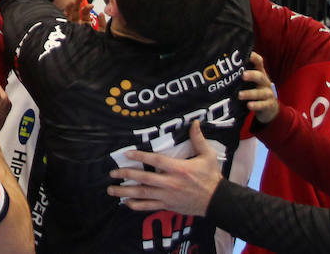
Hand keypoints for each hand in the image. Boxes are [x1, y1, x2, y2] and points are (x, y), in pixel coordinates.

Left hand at [106, 121, 221, 216]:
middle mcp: (171, 183)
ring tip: (111, 190)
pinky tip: (126, 203)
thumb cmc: (211, 177)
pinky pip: (150, 206)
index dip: (140, 157)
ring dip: (126, 192)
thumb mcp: (207, 156)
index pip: (155, 161)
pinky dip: (137, 205)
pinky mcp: (169, 206)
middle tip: (112, 173)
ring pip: (143, 194)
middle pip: (144, 179)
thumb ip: (198, 139)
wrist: (218, 201)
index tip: (126, 154)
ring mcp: (168, 196)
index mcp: (179, 169)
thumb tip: (195, 122)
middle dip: (126, 175)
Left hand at [240, 52, 278, 124]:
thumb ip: (239, 73)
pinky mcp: (269, 105)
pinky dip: (256, 105)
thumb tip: (216, 66)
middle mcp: (264, 82)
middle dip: (252, 75)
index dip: (253, 57)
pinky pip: (263, 105)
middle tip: (242, 75)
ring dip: (249, 93)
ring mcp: (268, 93)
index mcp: (259, 73)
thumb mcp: (249, 80)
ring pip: (260, 93)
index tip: (245, 53)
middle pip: (260, 76)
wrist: (269, 107)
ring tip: (239, 95)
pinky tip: (249, 105)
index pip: (258, 62)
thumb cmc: (253, 89)